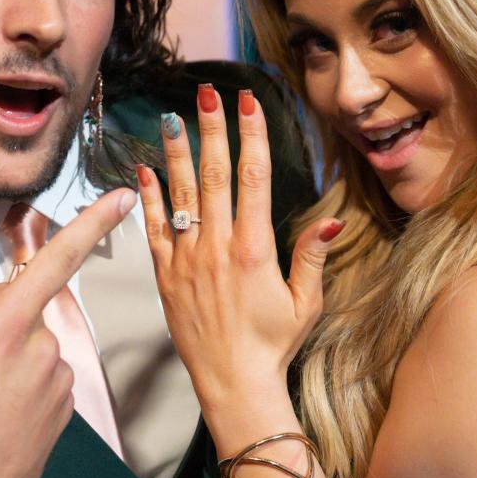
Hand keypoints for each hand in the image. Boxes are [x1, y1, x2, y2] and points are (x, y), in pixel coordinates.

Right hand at [0, 188, 135, 477]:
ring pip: (33, 341)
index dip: (92, 222)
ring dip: (6, 344)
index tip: (123, 195)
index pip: (55, 260)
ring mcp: (56, 384)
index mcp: (4, 328)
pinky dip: (20, 375)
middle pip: (24, 303)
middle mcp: (41, 350)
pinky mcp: (62, 413)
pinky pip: (44, 374)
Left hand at [136, 85, 339, 411]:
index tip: (247, 104)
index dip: (250, 135)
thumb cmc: (273, 346)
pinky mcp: (166, 277)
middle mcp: (218, 247)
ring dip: (176, 153)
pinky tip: (143, 169)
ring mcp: (188, 260)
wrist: (233, 384)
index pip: (253, 177)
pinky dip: (149, 198)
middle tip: (207, 94)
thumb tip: (332, 219)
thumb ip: (312, 255)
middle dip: (212, 130)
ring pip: (181, 195)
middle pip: (215, 175)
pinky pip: (154, 229)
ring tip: (171, 117)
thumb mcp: (306, 302)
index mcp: (254, 248)